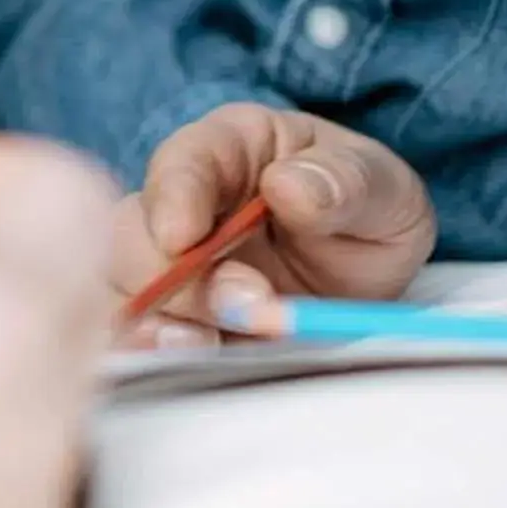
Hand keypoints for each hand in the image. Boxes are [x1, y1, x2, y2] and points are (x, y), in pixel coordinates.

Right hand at [117, 104, 434, 337]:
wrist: (373, 277)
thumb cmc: (369, 209)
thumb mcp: (382, 188)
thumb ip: (344, 182)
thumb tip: (289, 187)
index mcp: (228, 149)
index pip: (182, 161)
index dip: (173, 197)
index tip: (181, 237)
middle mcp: (184, 204)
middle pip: (133, 233)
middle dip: (177, 277)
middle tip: (245, 303)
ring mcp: (171, 266)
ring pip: (124, 288)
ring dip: (161, 321)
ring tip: (209, 344)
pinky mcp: (176, 320)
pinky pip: (138, 337)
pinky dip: (154, 352)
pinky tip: (191, 358)